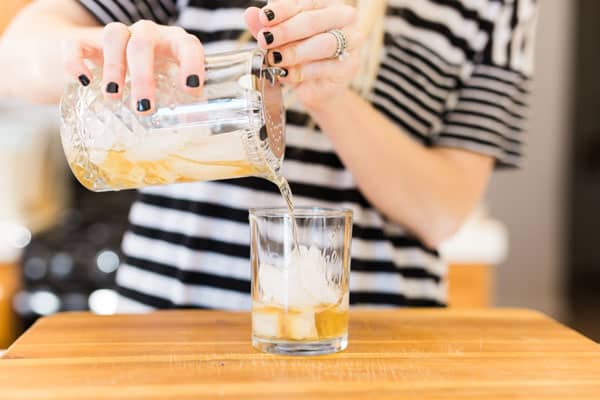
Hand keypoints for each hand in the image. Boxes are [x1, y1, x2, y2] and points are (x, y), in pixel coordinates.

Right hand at [62, 20, 204, 112]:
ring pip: (114, 35)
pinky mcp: (86, 40)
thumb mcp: (169, 88)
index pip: (187, 45)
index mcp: (173, 43)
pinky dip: (76, 61)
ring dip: (114, 66)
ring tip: (113, 96)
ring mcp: (117, 33)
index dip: (191, 63)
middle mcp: (147, 33)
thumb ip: (180, 104)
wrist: (108, 57)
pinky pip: (76, 42)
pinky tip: (83, 81)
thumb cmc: (151, 77)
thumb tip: (190, 127)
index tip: (189, 88)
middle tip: (144, 107)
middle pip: (143, 43)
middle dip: (143, 76)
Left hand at [244, 0, 363, 109]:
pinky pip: (324, 68)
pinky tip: (286, 74)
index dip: (282, 9)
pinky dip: (302, 72)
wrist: (317, 87)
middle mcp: (344, 19)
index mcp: (327, 4)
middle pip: (314, 20)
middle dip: (286, 30)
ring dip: (295, 52)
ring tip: (274, 58)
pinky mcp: (349, 67)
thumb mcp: (281, 40)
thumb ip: (268, 27)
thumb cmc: (301, 56)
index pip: (305, 2)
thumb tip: (251, 14)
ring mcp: (351, 43)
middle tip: (265, 40)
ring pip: (324, 44)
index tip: (264, 18)